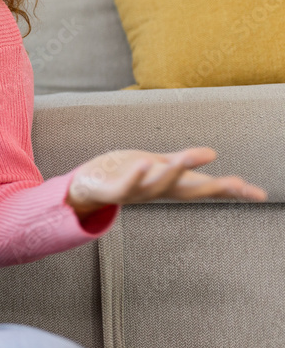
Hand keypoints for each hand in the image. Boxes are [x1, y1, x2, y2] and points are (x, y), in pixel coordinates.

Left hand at [66, 147, 267, 216]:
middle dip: (213, 188)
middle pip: (189, 192)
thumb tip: (213, 154)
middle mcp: (158, 192)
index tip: (259, 194)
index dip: (231, 191)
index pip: (205, 188)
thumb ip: (183, 161)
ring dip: (173, 173)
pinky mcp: (114, 191)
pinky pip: (126, 185)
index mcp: (171, 185)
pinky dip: (136, 176)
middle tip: (237, 184)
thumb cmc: (126, 172)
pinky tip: (145, 163)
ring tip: (185, 158)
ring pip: (158, 187)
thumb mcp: (158, 164)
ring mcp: (136, 193)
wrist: (88, 185)